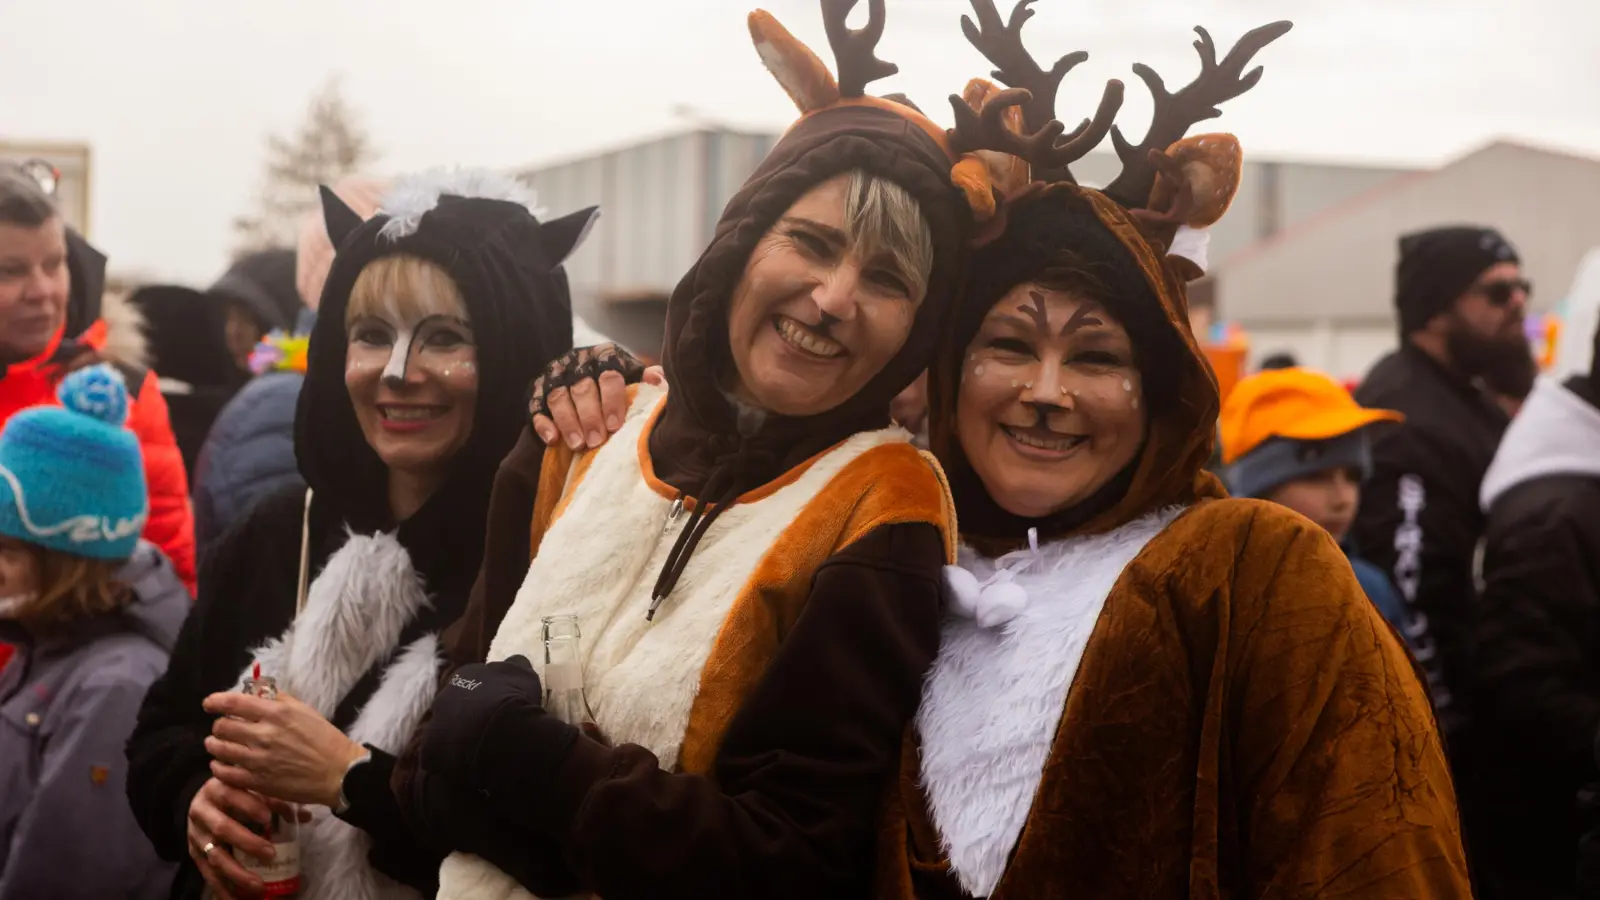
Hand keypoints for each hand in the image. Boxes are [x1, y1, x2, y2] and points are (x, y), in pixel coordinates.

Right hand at [186, 776, 296, 899]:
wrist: (202, 800)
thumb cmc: (236, 793)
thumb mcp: (251, 789)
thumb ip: (276, 800)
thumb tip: (305, 816)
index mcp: (218, 788)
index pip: (231, 795)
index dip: (249, 806)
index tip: (268, 818)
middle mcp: (202, 812)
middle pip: (222, 828)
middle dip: (247, 843)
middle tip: (270, 854)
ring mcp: (196, 835)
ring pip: (214, 856)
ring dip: (237, 873)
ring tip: (258, 885)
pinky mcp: (193, 854)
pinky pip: (207, 874)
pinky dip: (222, 889)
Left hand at [203, 691, 366, 808]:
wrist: (338, 773)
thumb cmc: (324, 739)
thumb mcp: (305, 710)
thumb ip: (279, 699)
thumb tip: (256, 692)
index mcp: (277, 713)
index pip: (233, 703)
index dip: (215, 701)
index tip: (209, 703)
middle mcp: (264, 734)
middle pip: (222, 726)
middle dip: (218, 725)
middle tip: (222, 728)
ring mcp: (258, 759)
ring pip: (219, 749)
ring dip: (214, 745)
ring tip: (217, 744)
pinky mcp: (257, 781)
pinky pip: (225, 773)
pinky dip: (218, 767)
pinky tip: (221, 764)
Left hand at [423, 656, 546, 788]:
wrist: (502, 730)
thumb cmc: (514, 698)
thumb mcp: (522, 674)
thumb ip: (514, 665)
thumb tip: (513, 661)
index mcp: (464, 675)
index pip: (470, 683)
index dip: (483, 696)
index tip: (495, 707)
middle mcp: (444, 695)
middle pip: (453, 706)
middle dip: (466, 716)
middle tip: (484, 730)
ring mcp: (435, 723)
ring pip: (444, 731)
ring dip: (457, 739)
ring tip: (478, 751)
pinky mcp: (430, 750)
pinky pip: (439, 758)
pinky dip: (450, 762)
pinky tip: (468, 767)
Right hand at [529, 344, 661, 448]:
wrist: (584, 376)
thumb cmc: (616, 385)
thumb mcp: (633, 377)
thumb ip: (646, 379)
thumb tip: (658, 380)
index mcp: (604, 356)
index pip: (609, 375)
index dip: (612, 401)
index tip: (615, 425)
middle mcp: (577, 362)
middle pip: (582, 389)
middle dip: (590, 417)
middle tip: (596, 441)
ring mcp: (554, 376)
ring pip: (558, 398)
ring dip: (568, 423)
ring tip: (578, 445)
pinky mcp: (536, 391)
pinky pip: (536, 406)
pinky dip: (544, 423)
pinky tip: (552, 439)